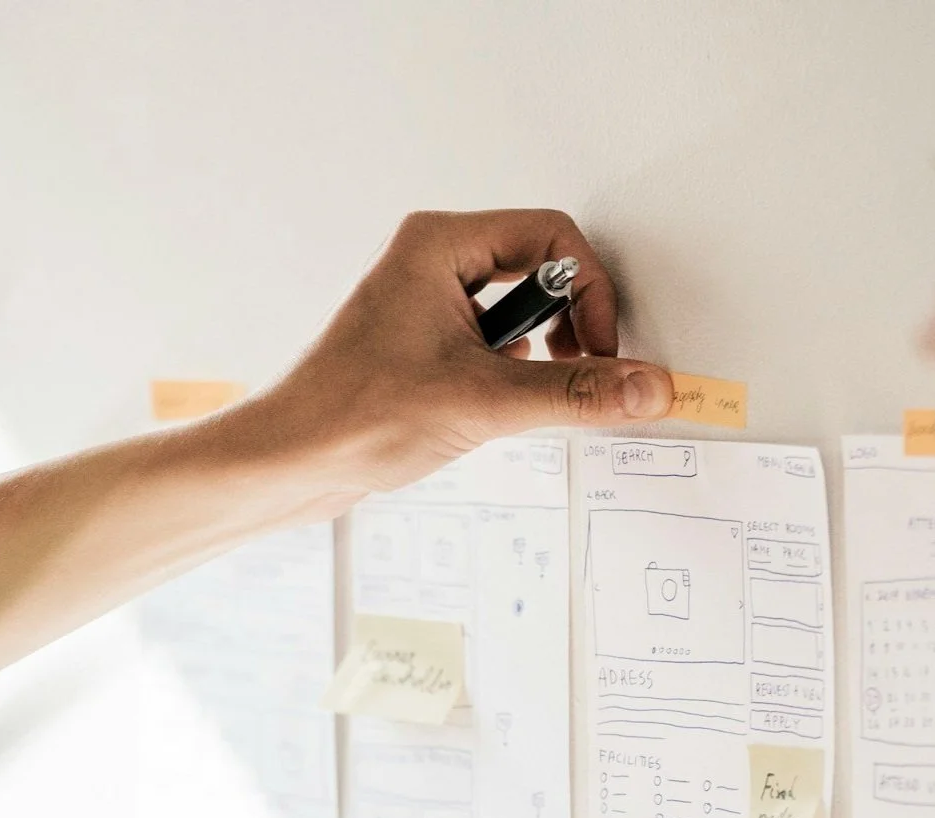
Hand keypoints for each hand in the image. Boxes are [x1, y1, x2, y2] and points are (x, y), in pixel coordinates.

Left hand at [261, 209, 673, 495]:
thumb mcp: (482, 401)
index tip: (599, 349)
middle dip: (566, 325)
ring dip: (534, 356)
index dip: (590, 292)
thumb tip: (647, 385)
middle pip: (539, 270)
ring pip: (515, 312)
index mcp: (436, 244)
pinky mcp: (419, 345)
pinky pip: (489, 343)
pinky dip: (506, 375)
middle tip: (574, 369)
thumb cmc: (349, 416)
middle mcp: (427, 263)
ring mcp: (421, 303)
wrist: (287, 464)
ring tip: (513, 395)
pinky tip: (488, 409)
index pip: (552, 237)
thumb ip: (576, 393)